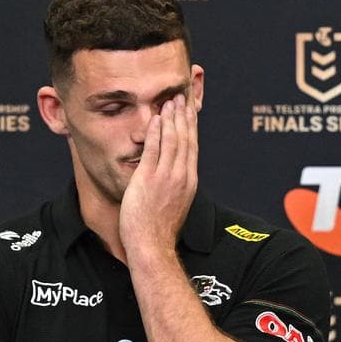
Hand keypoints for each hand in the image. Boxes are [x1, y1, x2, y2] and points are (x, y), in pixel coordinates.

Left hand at [119, 94, 198, 257]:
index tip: (189, 111)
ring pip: (172, 141)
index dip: (190, 127)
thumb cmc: (159, 229)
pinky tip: (156, 119)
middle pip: (186, 139)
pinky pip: (154, 150)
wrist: (152, 244)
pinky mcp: (149, 178)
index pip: (191, 147)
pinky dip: (156, 132)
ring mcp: (166, 177)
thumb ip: (174, 187)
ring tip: (169, 102)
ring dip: (171, 119)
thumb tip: (171, 178)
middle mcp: (181, 176)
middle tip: (181, 97)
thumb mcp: (174, 204)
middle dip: (184, 116)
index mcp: (189, 182)